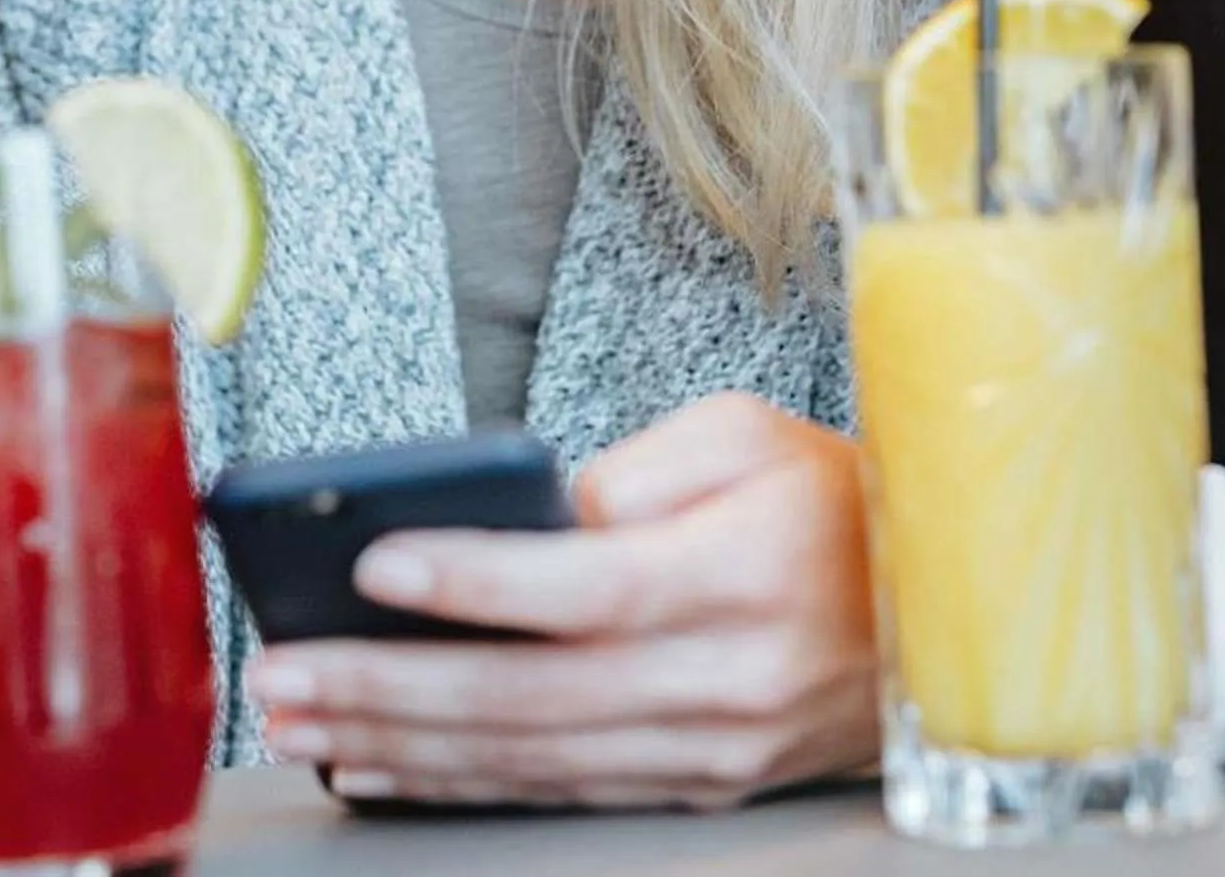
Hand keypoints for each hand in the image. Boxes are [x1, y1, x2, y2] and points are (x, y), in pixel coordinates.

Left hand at [250, 395, 878, 809]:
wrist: (939, 612)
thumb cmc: (831, 502)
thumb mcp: (747, 434)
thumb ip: (641, 465)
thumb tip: (539, 515)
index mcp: (738, 573)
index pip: (587, 587)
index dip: (476, 581)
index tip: (375, 566)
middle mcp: (723, 678)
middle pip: (530, 695)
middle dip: (389, 686)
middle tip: (285, 670)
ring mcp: (708, 750)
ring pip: (528, 757)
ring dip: (397, 742)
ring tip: (299, 717)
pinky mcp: (694, 787)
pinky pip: (556, 790)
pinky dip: (457, 783)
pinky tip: (379, 763)